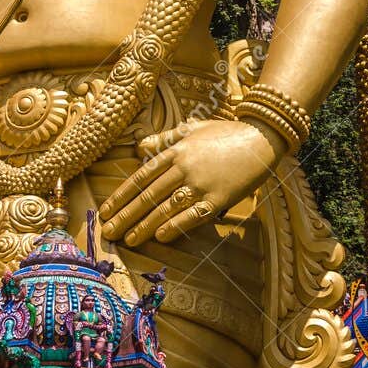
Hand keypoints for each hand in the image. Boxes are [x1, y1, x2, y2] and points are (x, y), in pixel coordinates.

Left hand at [99, 117, 283, 246]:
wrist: (261, 138)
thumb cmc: (225, 133)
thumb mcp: (191, 128)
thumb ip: (164, 138)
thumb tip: (138, 147)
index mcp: (175, 150)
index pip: (141, 177)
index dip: (121, 195)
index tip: (106, 210)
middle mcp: (183, 167)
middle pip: (148, 195)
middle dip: (126, 216)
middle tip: (109, 232)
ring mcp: (201, 183)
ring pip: (166, 207)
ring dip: (145, 225)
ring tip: (129, 239)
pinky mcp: (219, 197)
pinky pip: (193, 214)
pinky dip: (175, 226)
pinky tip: (160, 237)